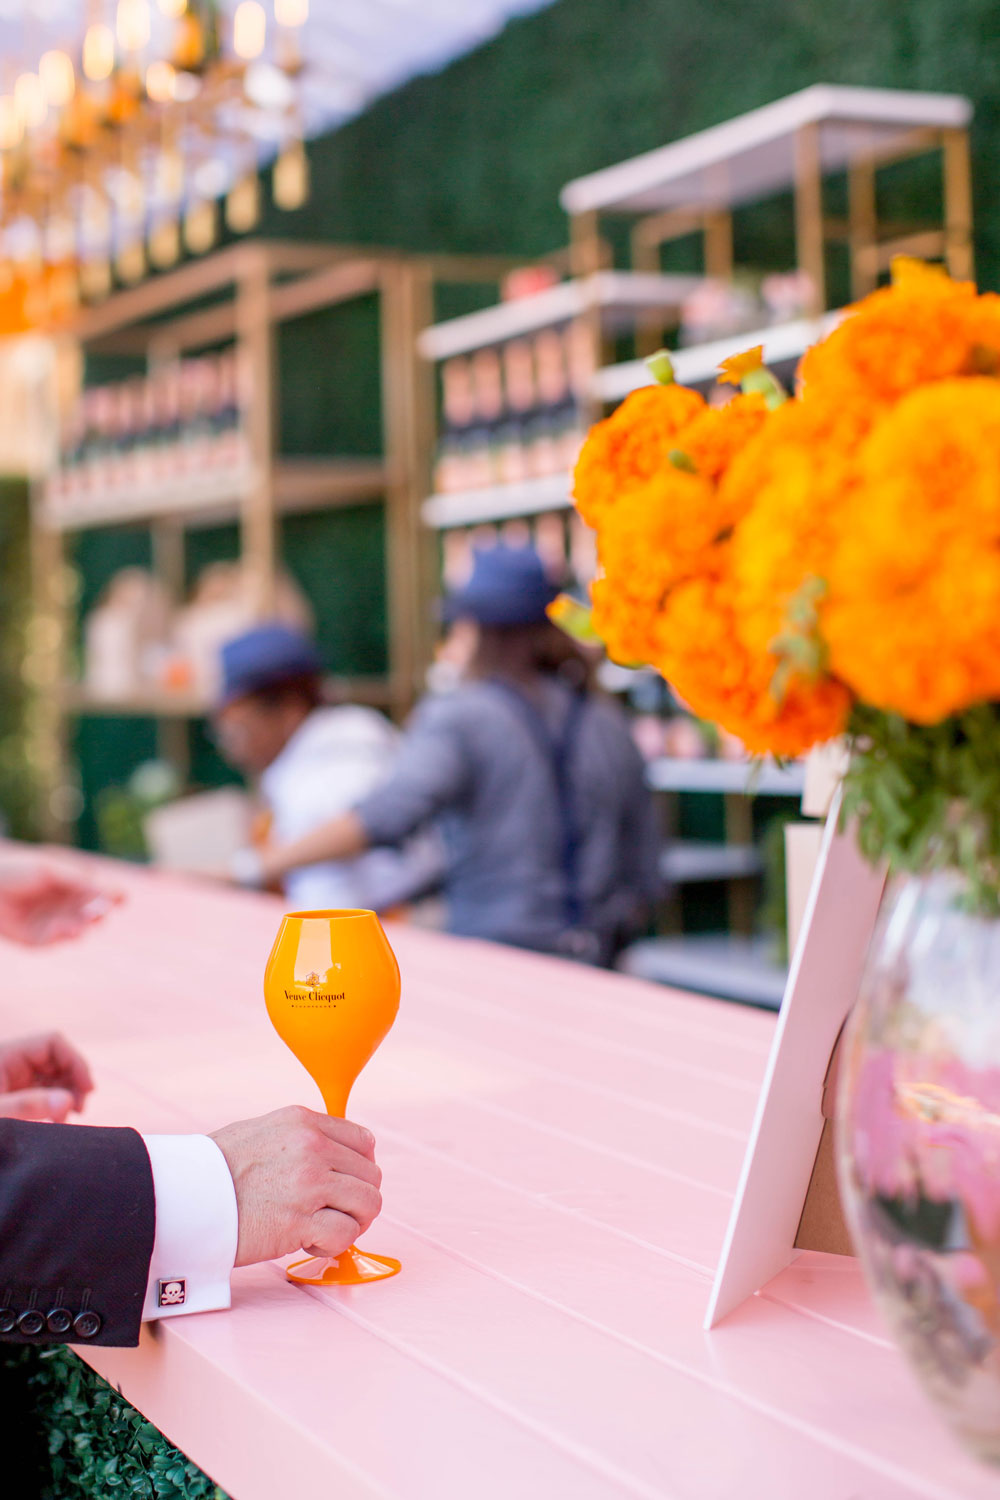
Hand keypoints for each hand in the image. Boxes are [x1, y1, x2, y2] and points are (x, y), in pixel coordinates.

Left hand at [0, 858, 117, 945]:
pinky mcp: (39, 939)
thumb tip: (121, 894)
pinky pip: (57, 940)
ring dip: (82, 926)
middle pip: (93, 913)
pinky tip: (67, 930)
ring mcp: (54, 922)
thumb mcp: (53, 870)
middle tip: (99, 913)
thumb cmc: (17, 870)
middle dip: (98, 914)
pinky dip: (63, 936)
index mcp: (74, 883)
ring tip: (82, 923)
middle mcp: (67, 904)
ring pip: (79, 929)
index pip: (101, 892)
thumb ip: (84, 882)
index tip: (122, 900)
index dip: (113, 896)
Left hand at [0, 1031, 94, 1121]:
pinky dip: (56, 1104)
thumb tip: (68, 1101)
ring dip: (68, 1095)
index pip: (53, 1042)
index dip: (75, 1061)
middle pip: (58, 1060)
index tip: (88, 1089)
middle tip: (78, 1110)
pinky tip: (58, 1119)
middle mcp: (15, 1062)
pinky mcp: (16, 1094)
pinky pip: (45, 1092)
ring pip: (55, 1077)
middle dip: (74, 1083)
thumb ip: (28, 1105)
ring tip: (66, 1118)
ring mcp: (16, 1078)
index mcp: (8, 1054)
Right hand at [210, 1106, 382, 1265]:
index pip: (364, 1141)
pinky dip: (333, 1245)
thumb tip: (336, 1156)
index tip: (345, 1185)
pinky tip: (308, 1242)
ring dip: (351, 1222)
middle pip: (371, 1176)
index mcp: (304, 1122)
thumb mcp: (263, 1131)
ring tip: (323, 1228)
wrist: (185, 1196)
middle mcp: (313, 1148)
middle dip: (357, 1199)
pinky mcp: (301, 1222)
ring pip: (368, 1205)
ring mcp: (309, 1184)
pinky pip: (346, 1235)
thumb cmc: (216, 1169)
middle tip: (334, 1213)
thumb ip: (302, 1138)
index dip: (360, 1168)